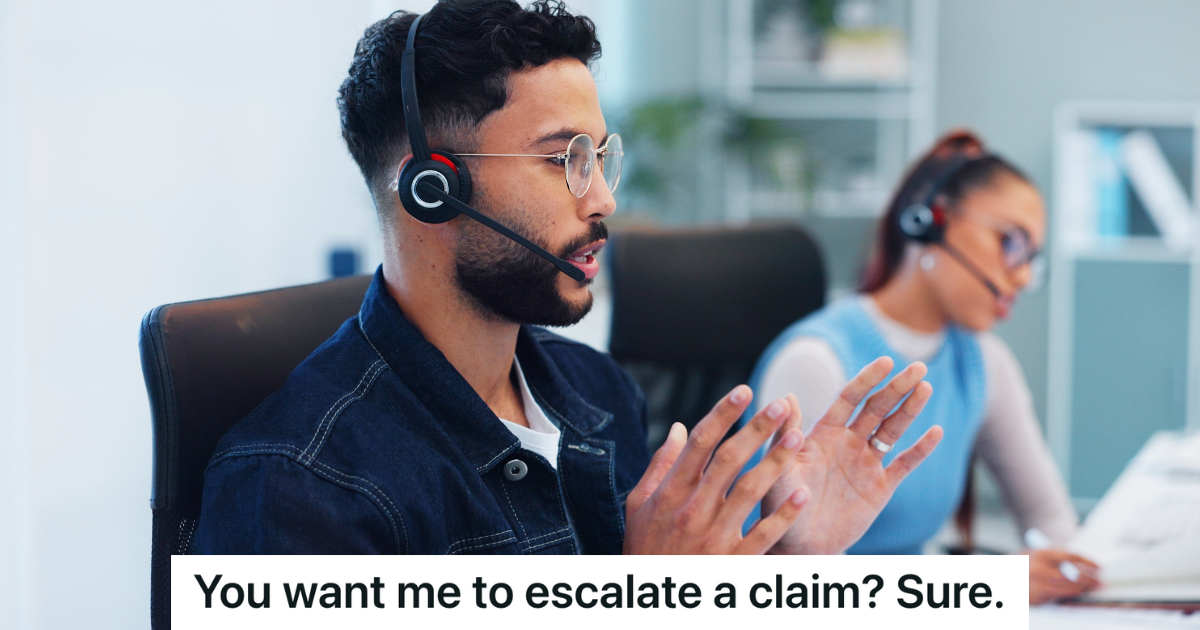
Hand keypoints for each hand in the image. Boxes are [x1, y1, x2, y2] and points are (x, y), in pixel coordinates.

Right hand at [623, 385, 809, 553]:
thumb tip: (677, 426)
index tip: (744, 391)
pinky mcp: (733, 562)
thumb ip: (660, 465)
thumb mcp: (639, 505)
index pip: (699, 443)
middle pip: (729, 460)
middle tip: (781, 406)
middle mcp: (693, 509)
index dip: (723, 414)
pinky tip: (803, 496)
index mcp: (671, 492)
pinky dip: (783, 515)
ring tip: (798, 438)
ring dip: (776, 462)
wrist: (653, 599)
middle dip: (757, 429)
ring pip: (750, 491)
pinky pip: (764, 535)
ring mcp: (714, 536)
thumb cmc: (645, 549)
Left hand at [763, 357, 942, 554]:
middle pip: (877, 408)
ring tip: (926, 387)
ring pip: (893, 430)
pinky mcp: (880, 487)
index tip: (886, 360)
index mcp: (823, 433)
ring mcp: (866, 463)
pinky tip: (936, 431)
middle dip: (897, 387)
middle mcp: (847, 442)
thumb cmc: (780, 505)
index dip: (868, 379)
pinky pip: (904, 464)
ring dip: (910, 409)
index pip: (849, 398)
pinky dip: (921, 449)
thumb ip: (784, 435)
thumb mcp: (779, 469)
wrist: (798, 544)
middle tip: (919, 367)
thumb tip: (786, 398)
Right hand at [1027, 549, 1099, 604]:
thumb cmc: (1023, 562)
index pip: (1071, 557)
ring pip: (1066, 589)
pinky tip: (1075, 593)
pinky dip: (1067, 595)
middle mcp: (1038, 569)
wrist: (1001, 574)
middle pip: (1072, 576)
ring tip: (1090, 588)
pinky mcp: (1034, 597)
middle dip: (1088, 579)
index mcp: (1041, 553)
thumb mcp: (1037, 554)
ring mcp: (1036, 584)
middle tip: (1099, 582)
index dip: (1088, 562)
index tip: (1099, 567)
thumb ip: (1057, 558)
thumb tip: (1083, 566)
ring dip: (1081, 589)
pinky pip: (1056, 597)